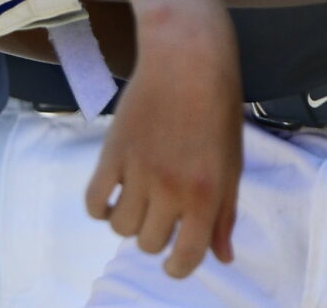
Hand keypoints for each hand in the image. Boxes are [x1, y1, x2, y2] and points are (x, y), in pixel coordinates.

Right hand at [87, 1, 242, 275]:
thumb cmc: (218, 110)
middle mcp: (170, 188)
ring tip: (140, 200)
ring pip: (120, 228)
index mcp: (206, 194)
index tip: (174, 262)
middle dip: (156, 236)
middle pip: (148, 244)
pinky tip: (113, 197)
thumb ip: (225, 214)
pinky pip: (93, 202)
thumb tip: (223, 257)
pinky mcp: (111, 153)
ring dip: (130, 222)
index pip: (185, 257)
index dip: (179, 268)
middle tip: (163, 212)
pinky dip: (100, 209)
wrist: (187, 58)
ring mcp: (138, 171)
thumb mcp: (233, 164)